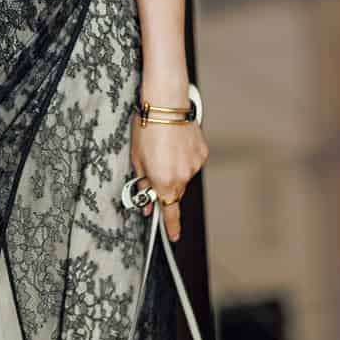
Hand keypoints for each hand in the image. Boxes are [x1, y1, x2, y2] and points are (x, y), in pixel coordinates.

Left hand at [129, 116, 209, 241]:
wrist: (166, 103)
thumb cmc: (147, 126)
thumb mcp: (136, 156)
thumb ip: (142, 182)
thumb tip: (146, 199)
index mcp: (164, 179)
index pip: (169, 211)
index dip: (171, 226)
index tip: (173, 236)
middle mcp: (182, 176)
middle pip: (174, 191)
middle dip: (165, 185)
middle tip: (155, 168)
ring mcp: (195, 164)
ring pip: (183, 176)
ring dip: (174, 169)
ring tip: (164, 148)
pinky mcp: (202, 153)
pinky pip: (192, 162)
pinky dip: (184, 157)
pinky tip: (175, 143)